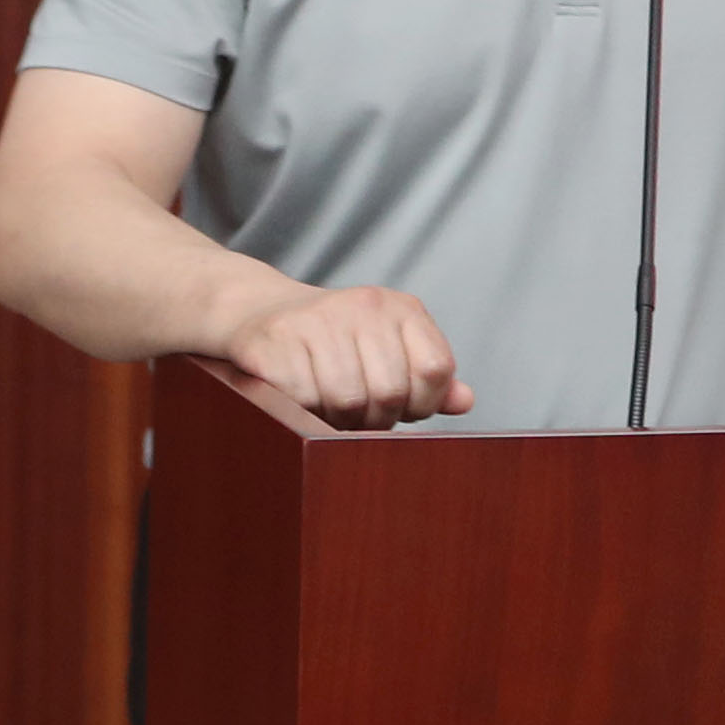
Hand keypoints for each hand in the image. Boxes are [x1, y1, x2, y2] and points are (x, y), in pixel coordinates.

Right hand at [225, 284, 473, 427]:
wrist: (260, 314)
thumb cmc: (334, 342)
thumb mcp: (388, 348)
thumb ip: (426, 376)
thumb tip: (464, 402)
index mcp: (403, 308)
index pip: (436, 369)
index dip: (421, 404)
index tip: (401, 409)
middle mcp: (366, 305)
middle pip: (390, 391)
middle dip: (376, 419)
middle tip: (358, 417)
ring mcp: (320, 319)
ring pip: (347, 399)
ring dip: (337, 419)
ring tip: (329, 410)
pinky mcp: (277, 338)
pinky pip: (302, 398)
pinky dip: (302, 411)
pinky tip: (298, 399)